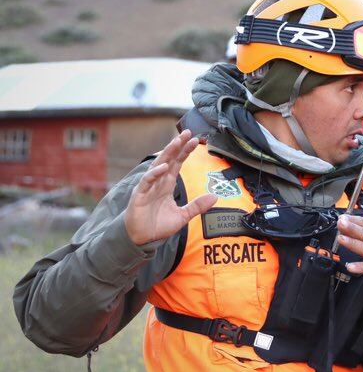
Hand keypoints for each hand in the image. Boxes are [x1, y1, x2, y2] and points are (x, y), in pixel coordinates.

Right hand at [125, 130, 216, 245]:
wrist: (142, 239)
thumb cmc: (158, 225)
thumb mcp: (183, 216)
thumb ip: (197, 206)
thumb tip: (215, 197)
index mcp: (167, 185)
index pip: (177, 164)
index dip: (185, 152)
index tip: (196, 141)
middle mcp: (157, 182)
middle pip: (168, 160)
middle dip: (177, 146)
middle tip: (188, 133)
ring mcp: (147, 188)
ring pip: (157, 166)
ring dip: (167, 154)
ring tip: (176, 143)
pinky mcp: (138, 196)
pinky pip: (146, 182)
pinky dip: (154, 174)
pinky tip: (163, 167)